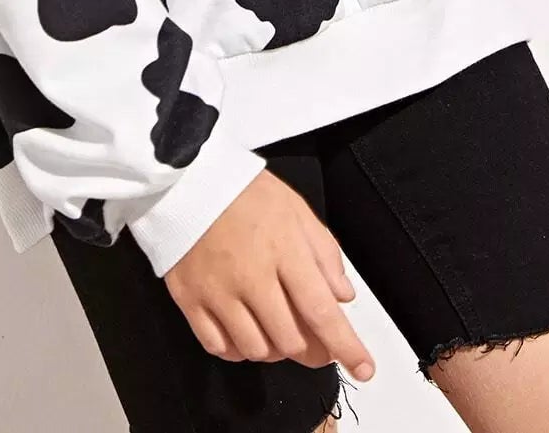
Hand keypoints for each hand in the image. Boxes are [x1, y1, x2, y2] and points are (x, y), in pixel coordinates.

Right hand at [164, 169, 375, 381]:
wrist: (185, 178)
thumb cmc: (244, 191)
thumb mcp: (295, 208)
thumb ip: (323, 252)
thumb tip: (342, 296)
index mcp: (283, 249)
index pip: (321, 310)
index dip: (346, 346)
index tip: (364, 369)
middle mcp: (251, 276)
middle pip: (290, 340)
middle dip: (311, 350)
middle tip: (317, 344)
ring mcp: (217, 292)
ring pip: (256, 350)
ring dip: (276, 350)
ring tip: (278, 329)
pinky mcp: (189, 300)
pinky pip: (218, 347)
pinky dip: (238, 350)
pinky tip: (246, 334)